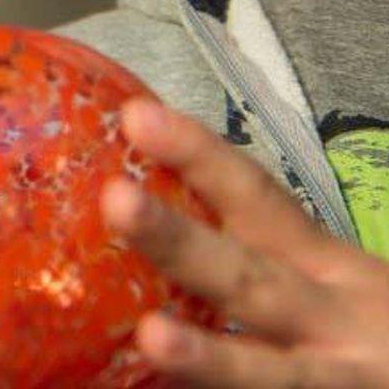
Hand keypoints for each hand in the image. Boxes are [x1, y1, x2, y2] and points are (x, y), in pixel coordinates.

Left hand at [103, 96, 388, 386]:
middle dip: (182, 243)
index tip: (136, 118)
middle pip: (249, 278)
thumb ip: (257, 261)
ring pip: (270, 373)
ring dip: (211, 359)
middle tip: (117, 202)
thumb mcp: (337, 290)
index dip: (200, 158)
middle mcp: (336, 320)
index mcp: (329, 270)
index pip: (259, 201)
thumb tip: (149, 219)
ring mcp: (341, 380)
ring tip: (154, 339)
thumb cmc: (373, 336)